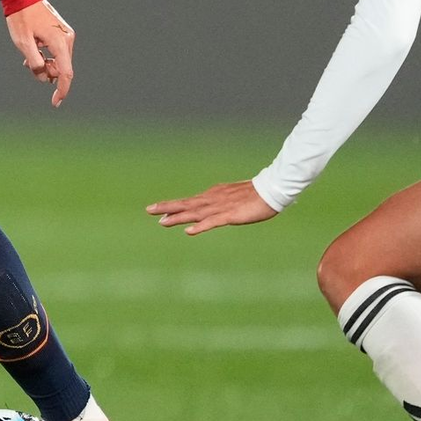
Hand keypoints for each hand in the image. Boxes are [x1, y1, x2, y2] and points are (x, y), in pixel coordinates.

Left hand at [6, 0, 73, 107]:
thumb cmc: (21, 18)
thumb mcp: (23, 43)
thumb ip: (35, 63)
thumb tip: (44, 77)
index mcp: (60, 42)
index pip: (66, 73)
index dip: (62, 91)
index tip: (55, 103)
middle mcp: (67, 39)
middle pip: (61, 68)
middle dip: (46, 73)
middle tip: (26, 64)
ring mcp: (66, 35)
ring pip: (58, 61)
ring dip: (44, 64)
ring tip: (28, 56)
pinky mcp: (62, 33)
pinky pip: (57, 53)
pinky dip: (46, 57)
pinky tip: (34, 51)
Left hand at [146, 180, 277, 235]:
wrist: (272, 189)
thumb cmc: (255, 194)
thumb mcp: (233, 198)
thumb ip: (222, 203)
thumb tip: (214, 209)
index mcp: (213, 196)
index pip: (189, 202)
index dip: (173, 206)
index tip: (157, 209)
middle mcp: (212, 200)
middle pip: (186, 204)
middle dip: (167, 207)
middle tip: (148, 210)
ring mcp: (220, 207)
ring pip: (194, 213)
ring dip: (178, 217)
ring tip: (161, 222)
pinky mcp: (231, 215)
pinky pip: (212, 222)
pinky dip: (200, 226)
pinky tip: (189, 231)